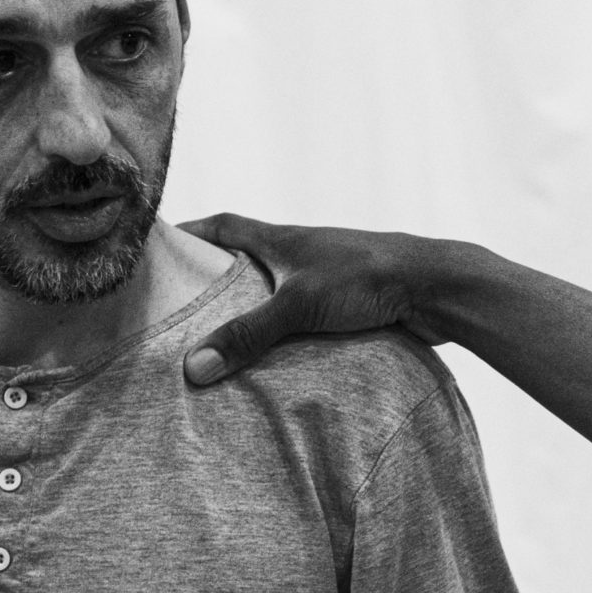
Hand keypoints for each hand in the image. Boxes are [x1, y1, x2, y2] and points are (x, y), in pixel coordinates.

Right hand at [178, 215, 449, 384]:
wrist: (436, 288)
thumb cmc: (367, 279)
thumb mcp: (298, 305)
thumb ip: (247, 336)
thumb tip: (193, 367)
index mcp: (282, 239)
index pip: (223, 225)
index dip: (189, 233)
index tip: (156, 247)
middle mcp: (301, 253)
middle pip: (245, 260)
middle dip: (213, 280)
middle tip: (177, 308)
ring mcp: (325, 278)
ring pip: (275, 291)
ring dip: (250, 310)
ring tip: (217, 342)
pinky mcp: (348, 304)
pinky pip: (302, 318)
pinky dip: (283, 333)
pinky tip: (273, 362)